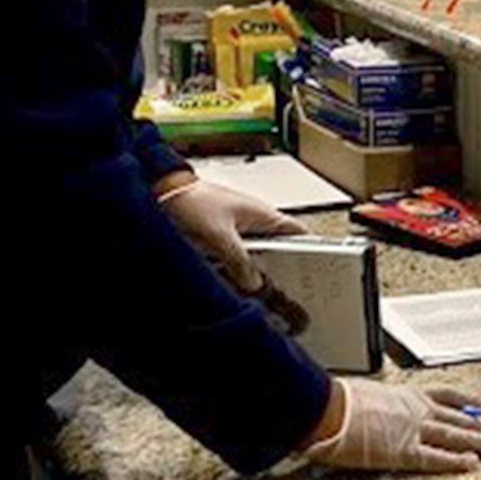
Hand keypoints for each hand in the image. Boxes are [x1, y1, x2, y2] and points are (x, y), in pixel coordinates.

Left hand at [156, 175, 304, 292]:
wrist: (164, 192)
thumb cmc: (191, 202)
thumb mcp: (220, 238)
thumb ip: (240, 263)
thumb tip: (254, 284)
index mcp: (263, 214)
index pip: (298, 232)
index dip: (311, 249)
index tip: (316, 268)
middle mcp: (254, 219)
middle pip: (279, 247)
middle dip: (282, 266)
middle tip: (284, 287)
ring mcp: (239, 226)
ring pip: (257, 252)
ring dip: (256, 267)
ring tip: (257, 286)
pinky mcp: (222, 233)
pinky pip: (238, 253)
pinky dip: (238, 266)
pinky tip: (234, 278)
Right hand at [303, 378, 480, 473]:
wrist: (327, 408)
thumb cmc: (337, 400)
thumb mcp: (365, 392)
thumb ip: (378, 401)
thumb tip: (371, 405)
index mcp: (406, 394)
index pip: (447, 396)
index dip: (469, 400)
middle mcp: (416, 410)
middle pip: (458, 416)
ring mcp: (413, 430)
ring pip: (455, 435)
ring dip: (480, 439)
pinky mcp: (403, 452)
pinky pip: (435, 458)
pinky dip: (454, 461)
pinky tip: (471, 463)